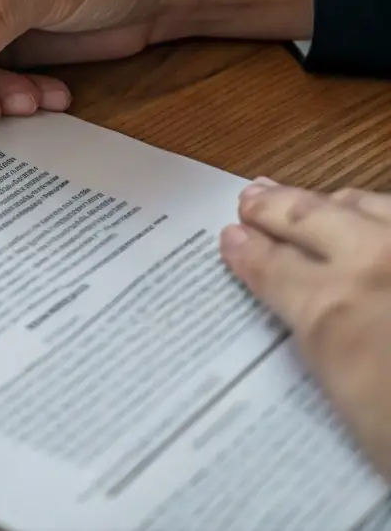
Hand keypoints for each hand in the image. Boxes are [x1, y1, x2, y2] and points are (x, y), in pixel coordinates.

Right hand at [222, 180, 390, 479]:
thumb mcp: (360, 410)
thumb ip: (332, 352)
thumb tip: (322, 328)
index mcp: (333, 311)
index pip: (272, 268)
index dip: (248, 252)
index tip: (232, 240)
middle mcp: (370, 263)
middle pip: (307, 219)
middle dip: (274, 207)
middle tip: (252, 197)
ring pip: (361, 203)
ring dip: (326, 200)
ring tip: (309, 197)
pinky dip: (380, 209)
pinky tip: (377, 213)